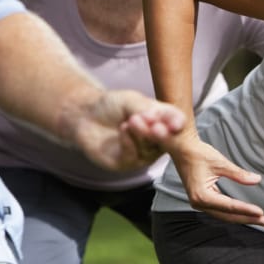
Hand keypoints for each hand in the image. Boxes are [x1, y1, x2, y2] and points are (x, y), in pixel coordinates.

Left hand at [71, 90, 185, 170]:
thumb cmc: (112, 106)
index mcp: (163, 123)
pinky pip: (132, 157)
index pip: (176, 125)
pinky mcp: (126, 163)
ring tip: (132, 121)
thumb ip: (147, 109)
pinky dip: (129, 142)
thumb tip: (162, 119)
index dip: (176, 125)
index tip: (175, 125)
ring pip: (149, 150)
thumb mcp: (132, 100)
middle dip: (162, 135)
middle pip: (166, 141)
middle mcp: (156, 141)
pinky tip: (123, 129)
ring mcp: (142, 154)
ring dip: (142, 135)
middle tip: (157, 127)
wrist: (86, 115)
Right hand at [165, 135, 263, 225]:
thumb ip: (239, 174)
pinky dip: (235, 213)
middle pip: (228, 216)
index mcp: (202, 195)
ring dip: (243, 217)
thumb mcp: (220, 162)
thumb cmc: (198, 153)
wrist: (182, 148)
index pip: (229, 206)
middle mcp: (199, 203)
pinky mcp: (202, 200)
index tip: (261, 213)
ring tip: (260, 220)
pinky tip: (247, 214)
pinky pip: (221, 210)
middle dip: (248, 218)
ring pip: (225, 215)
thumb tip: (256, 179)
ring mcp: (200, 203)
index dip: (246, 210)